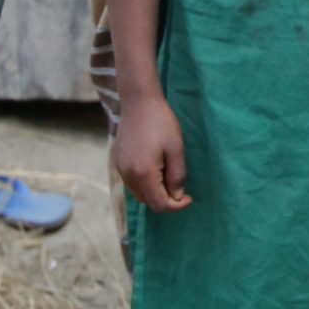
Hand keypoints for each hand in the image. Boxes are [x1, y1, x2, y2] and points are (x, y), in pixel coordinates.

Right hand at [113, 94, 190, 210]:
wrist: (139, 102)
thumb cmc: (161, 122)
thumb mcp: (176, 149)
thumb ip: (177, 176)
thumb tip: (177, 196)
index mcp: (143, 174)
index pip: (159, 204)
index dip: (176, 206)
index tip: (189, 198)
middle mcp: (128, 175)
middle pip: (148, 202)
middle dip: (166, 200)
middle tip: (180, 186)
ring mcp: (121, 169)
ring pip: (139, 193)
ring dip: (155, 192)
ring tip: (169, 175)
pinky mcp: (118, 162)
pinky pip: (133, 182)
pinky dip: (145, 183)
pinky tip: (157, 168)